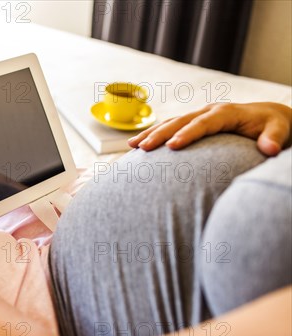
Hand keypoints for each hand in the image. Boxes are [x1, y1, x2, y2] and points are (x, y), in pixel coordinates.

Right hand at [128, 102, 291, 155]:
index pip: (203, 123)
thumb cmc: (273, 126)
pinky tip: (138, 146)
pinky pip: (171, 128)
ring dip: (151, 133)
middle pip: (180, 121)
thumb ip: (275, 139)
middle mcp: (209, 111)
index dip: (187, 134)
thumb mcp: (280, 130)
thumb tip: (271, 150)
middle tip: (142, 148)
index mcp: (226, 113)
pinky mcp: (193, 124)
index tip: (172, 147)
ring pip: (171, 123)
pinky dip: (154, 135)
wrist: (268, 118)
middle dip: (160, 134)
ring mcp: (199, 116)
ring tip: (132, 146)